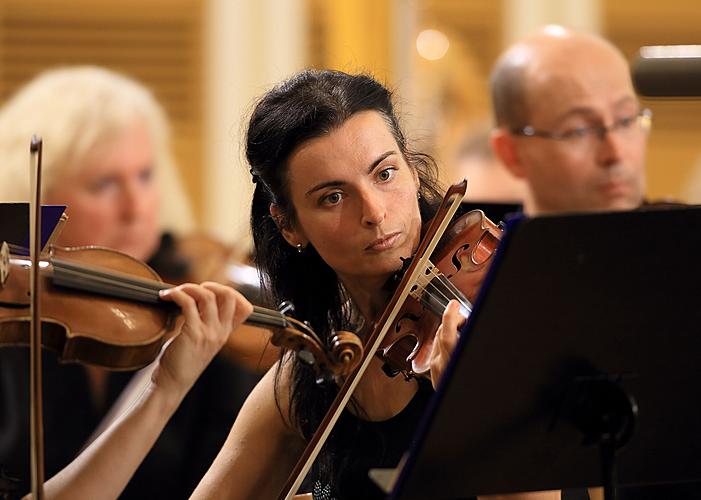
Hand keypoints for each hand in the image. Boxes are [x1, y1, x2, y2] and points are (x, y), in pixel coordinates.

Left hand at [156, 282, 252, 397]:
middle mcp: (221, 333)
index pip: (245, 308)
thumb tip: (197, 299)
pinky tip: (166, 297)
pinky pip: (188, 303)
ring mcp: (209, 333)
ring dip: (188, 287)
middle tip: (193, 289)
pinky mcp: (192, 334)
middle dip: (211, 285)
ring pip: (207, 296)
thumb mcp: (202, 342)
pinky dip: (176, 294)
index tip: (211, 291)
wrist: (171, 385)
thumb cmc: (182, 363)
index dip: (231, 293)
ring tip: (174, 292)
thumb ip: (206, 324)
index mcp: (225, 334)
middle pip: (229, 296)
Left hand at [429, 299, 464, 388]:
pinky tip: (453, 347)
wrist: (465, 415)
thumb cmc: (472, 390)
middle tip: (463, 317)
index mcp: (451, 358)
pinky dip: (444, 346)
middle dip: (451, 322)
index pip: (448, 329)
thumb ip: (469, 341)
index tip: (453, 304)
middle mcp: (440, 363)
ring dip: (448, 333)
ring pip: (438, 342)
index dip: (451, 313)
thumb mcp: (473, 358)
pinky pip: (436, 354)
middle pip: (442, 332)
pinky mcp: (434, 376)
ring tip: (461, 331)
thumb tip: (468, 327)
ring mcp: (435, 370)